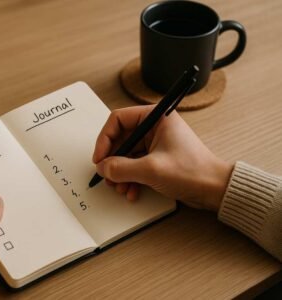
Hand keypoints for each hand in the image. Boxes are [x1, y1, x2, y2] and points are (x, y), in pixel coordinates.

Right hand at [92, 105, 232, 211]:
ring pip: (125, 154)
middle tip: (108, 175)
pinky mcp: (157, 157)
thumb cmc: (193, 172)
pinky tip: (132, 190)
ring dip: (120, 172)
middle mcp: (154, 127)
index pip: (118, 119)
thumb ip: (121, 168)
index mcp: (156, 117)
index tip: (100, 157)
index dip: (104, 139)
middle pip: (120, 139)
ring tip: (121, 186)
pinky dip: (130, 178)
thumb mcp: (151, 169)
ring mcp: (155, 143)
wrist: (215, 190)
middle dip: (112, 160)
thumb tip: (103, 167)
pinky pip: (134, 164)